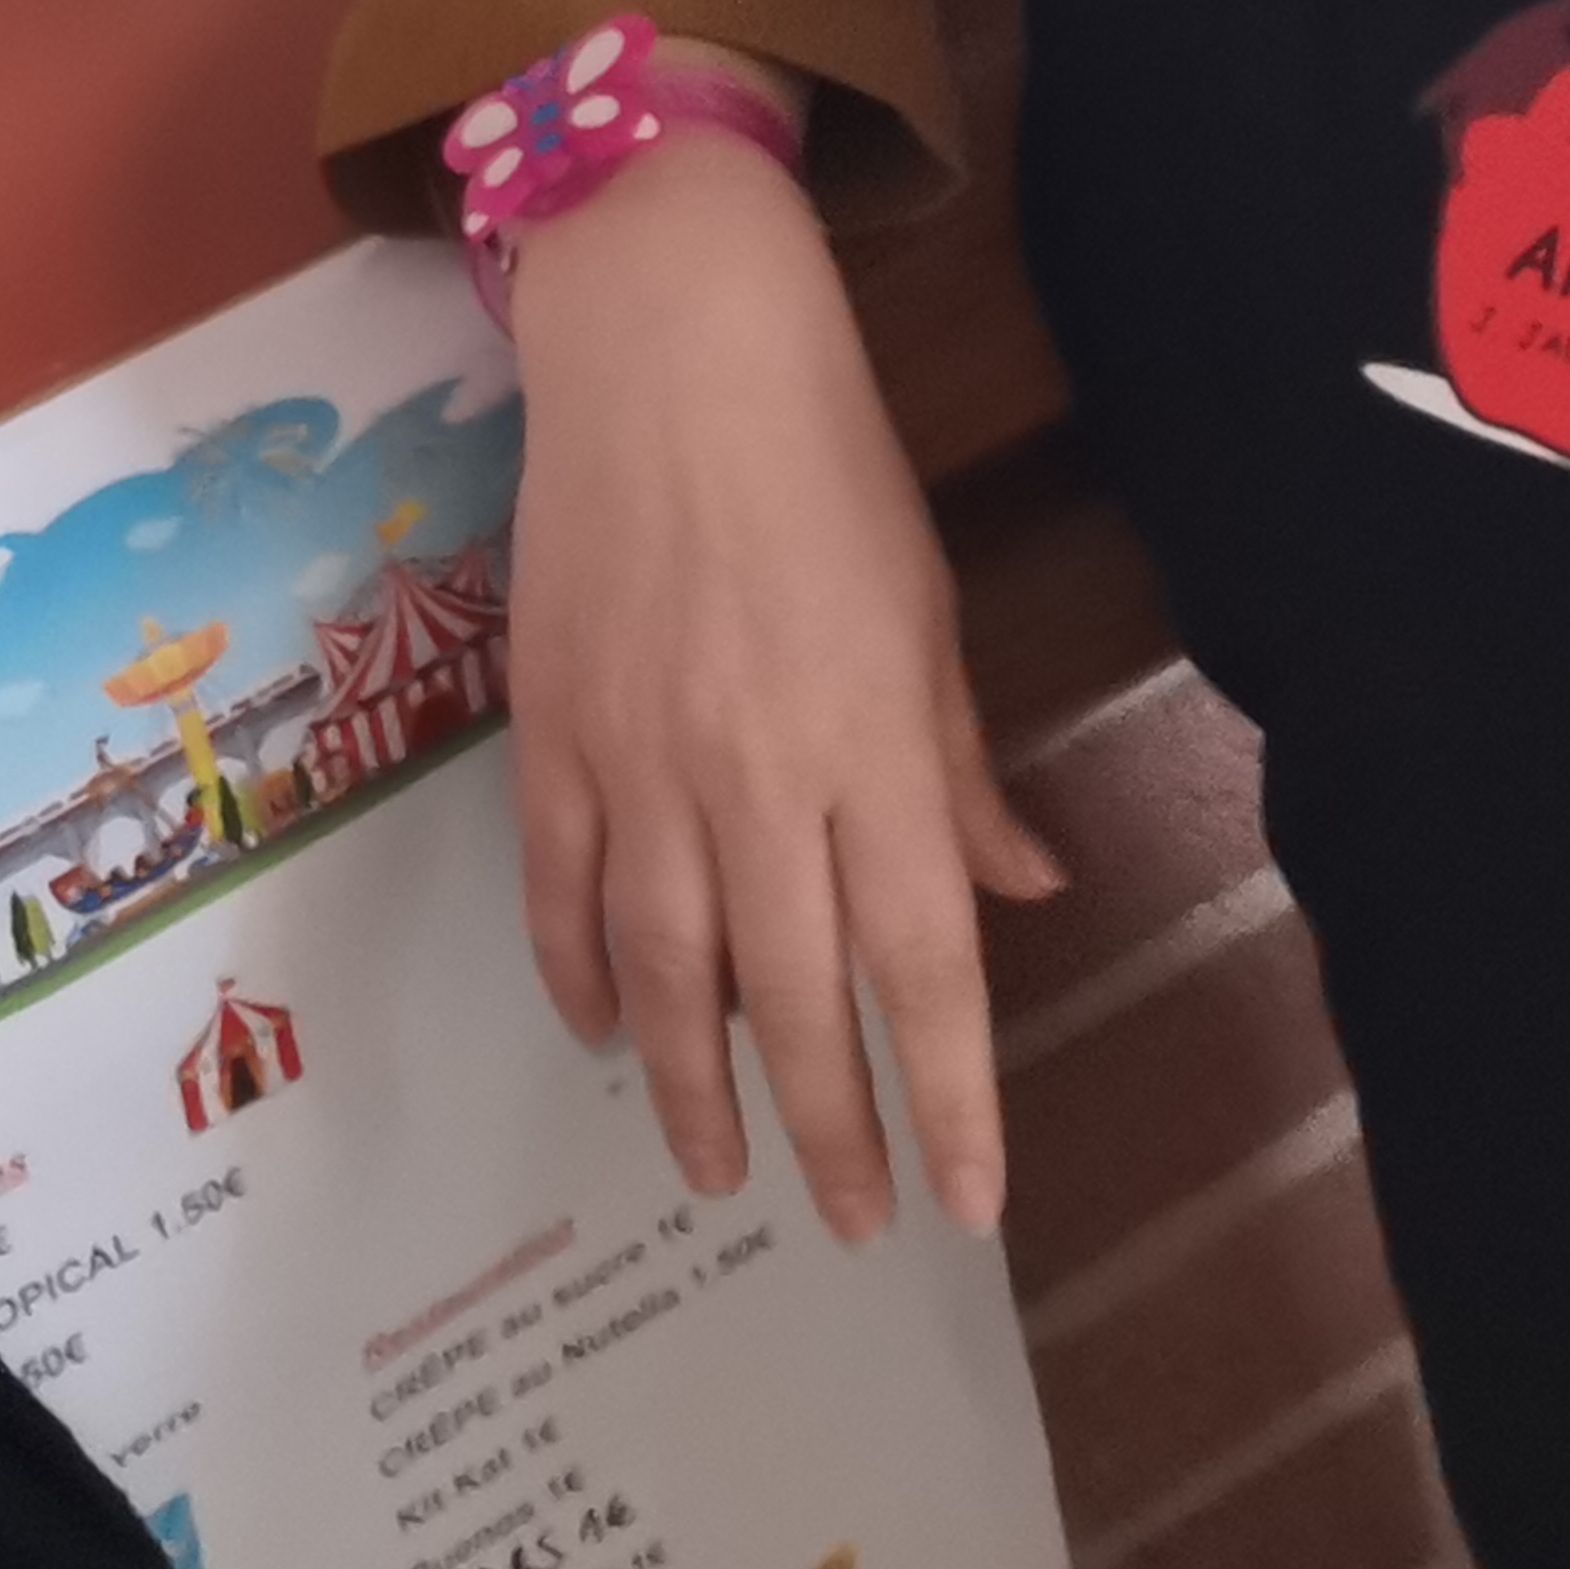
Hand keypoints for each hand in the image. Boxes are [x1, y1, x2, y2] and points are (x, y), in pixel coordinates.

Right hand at [497, 65, 1058, 1243]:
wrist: (667, 346)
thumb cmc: (827, 465)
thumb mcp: (928, 615)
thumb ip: (956, 770)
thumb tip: (1019, 892)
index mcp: (871, 750)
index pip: (920, 969)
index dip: (945, 1101)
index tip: (966, 1203)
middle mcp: (756, 778)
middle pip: (792, 997)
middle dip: (824, 1129)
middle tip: (840, 1222)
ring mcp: (639, 759)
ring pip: (664, 969)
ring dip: (694, 1087)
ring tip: (717, 1172)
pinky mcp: (550, 726)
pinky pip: (560, 886)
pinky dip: (578, 972)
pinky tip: (602, 1029)